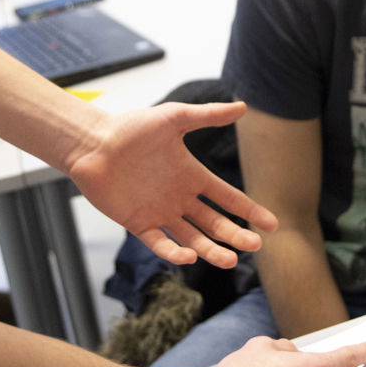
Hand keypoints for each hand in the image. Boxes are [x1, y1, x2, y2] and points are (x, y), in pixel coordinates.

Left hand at [65, 100, 276, 267]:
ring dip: (210, 250)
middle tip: (254, 245)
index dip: (249, 211)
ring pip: (191, 238)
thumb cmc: (132, 127)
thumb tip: (242, 106)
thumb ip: (208, 116)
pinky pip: (159, 243)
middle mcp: (180, 198)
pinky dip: (173, 252)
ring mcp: (160, 213)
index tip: (272, 224)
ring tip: (229, 260)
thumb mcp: (174, 118)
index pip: (228, 198)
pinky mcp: (138, 223)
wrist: (93, 142)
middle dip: (235, 235)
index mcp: (192, 176)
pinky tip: (188, 257)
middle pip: (214, 223)